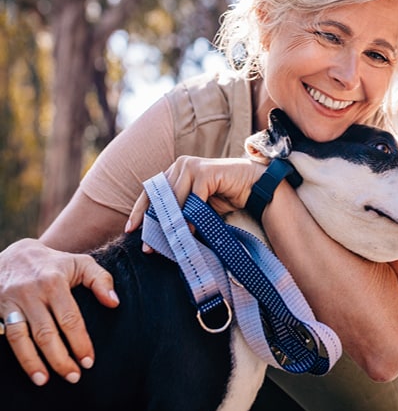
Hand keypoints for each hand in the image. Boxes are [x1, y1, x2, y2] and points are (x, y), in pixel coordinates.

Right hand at [0, 238, 117, 384]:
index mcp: (54, 283)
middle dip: (60, 358)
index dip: (80, 342)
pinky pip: (4, 336)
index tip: (89, 361)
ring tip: (44, 381)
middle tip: (74, 376)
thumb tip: (114, 303)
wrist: (15, 254)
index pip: (70, 318)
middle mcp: (31, 293)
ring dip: (31, 362)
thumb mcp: (81, 263)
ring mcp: (10, 302)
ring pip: (20, 338)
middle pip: (45, 333)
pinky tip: (25, 368)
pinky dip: (13, 354)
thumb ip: (101, 280)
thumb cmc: (55, 264)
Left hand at [126, 156, 265, 232]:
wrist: (254, 187)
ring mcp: (192, 165)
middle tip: (148, 246)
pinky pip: (193, 198)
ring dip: (171, 223)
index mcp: (175, 170)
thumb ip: (179, 213)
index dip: (140, 211)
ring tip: (168, 243)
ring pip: (174, 198)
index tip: (130, 230)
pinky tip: (189, 232)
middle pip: (159, 196)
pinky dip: (190, 217)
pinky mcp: (206, 171)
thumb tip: (158, 236)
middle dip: (153, 223)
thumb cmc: (225, 196)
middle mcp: (181, 164)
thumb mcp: (197, 207)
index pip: (151, 191)